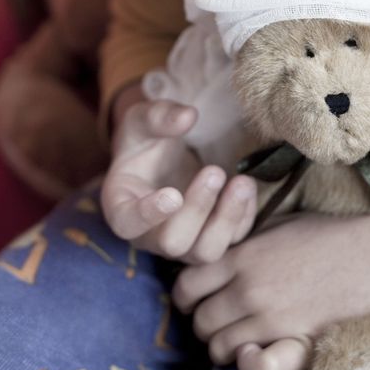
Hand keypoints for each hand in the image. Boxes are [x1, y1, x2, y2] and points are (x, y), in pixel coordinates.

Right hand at [101, 98, 257, 262]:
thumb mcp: (143, 119)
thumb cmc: (144, 140)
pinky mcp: (211, 237)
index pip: (128, 223)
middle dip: (197, 210)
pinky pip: (232, 241)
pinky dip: (243, 217)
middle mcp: (150, 235)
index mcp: (122, 207)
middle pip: (173, 243)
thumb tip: (188, 116)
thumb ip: (159, 117)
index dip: (149, 214)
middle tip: (214, 171)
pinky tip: (247, 187)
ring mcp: (183, 241)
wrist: (162, 156)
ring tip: (242, 182)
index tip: (171, 194)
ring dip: (227, 219)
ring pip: (206, 252)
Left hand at [172, 207, 369, 369]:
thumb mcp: (279, 225)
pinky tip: (252, 345)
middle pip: (199, 319)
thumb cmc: (327, 237)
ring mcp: (265, 315)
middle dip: (200, 322)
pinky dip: (241, 355)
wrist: (368, 261)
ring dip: (219, 342)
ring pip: (217, 344)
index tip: (192, 297)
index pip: (189, 282)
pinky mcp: (285, 336)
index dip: (186, 294)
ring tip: (231, 335)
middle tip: (212, 319)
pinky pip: (244, 356)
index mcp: (243, 255)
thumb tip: (220, 246)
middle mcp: (247, 286)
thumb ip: (245, 240)